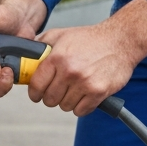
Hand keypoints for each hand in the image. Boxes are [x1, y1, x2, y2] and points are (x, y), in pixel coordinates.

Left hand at [28, 0, 146, 116]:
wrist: (120, 40)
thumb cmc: (90, 38)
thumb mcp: (61, 35)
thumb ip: (41, 44)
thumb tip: (26, 55)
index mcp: (57, 57)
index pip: (36, 86)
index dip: (34, 93)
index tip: (37, 94)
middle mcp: (69, 71)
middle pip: (49, 99)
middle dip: (51, 97)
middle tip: (58, 90)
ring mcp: (85, 83)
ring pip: (65, 106)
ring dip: (68, 101)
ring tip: (74, 89)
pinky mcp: (99, 92)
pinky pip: (81, 110)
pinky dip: (81, 106)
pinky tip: (85, 94)